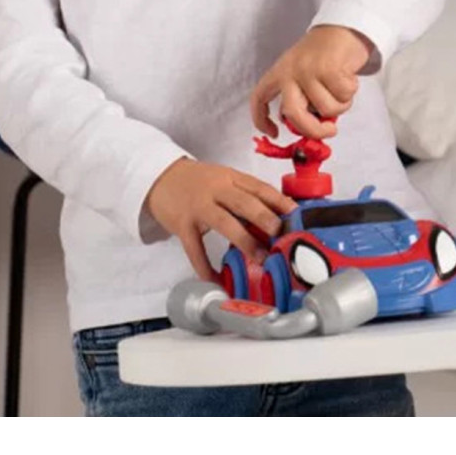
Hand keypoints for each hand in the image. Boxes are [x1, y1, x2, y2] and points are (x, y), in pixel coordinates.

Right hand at [145, 157, 294, 281]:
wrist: (159, 177)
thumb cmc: (198, 181)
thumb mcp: (224, 180)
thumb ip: (245, 195)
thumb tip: (276, 216)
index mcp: (231, 177)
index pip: (259, 187)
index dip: (279, 201)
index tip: (296, 214)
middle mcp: (217, 189)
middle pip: (244, 202)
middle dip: (265, 218)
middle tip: (281, 234)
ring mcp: (198, 207)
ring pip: (224, 222)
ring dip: (244, 241)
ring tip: (260, 257)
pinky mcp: (182, 224)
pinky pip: (194, 247)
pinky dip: (204, 265)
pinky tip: (215, 277)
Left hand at [250, 25, 372, 140]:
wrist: (344, 26)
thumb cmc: (326, 53)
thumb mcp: (304, 73)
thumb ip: (303, 97)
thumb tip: (312, 126)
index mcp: (279, 72)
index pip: (259, 98)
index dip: (261, 119)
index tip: (274, 133)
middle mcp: (290, 71)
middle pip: (294, 114)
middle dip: (314, 129)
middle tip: (329, 131)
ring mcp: (309, 69)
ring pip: (326, 108)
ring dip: (341, 104)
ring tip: (343, 88)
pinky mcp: (329, 68)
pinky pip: (343, 96)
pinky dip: (351, 92)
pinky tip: (349, 77)